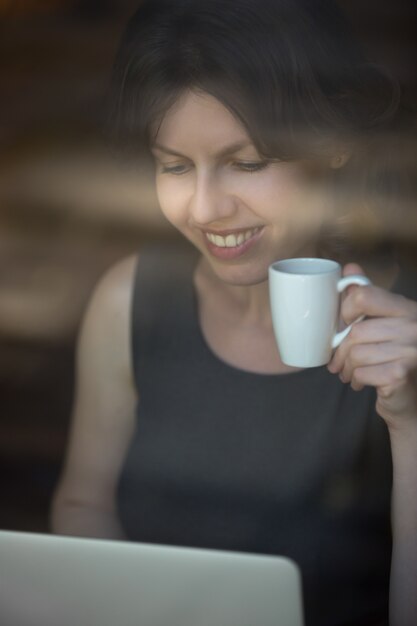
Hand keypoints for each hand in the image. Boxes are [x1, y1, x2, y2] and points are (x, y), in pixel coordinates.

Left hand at [327, 263, 416, 430]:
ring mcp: (411, 350)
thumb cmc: (394, 359)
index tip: (342, 327)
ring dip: (346, 368)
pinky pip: (361, 372)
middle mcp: (413, 326)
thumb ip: (367, 298)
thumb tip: (349, 268)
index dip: (345, 310)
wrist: (412, 400)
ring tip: (348, 374)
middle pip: (356, 331)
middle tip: (336, 362)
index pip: (365, 295)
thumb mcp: (383, 325)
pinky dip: (356, 380)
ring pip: (356, 353)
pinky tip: (360, 383)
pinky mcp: (401, 374)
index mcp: (407, 308)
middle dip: (340, 351)